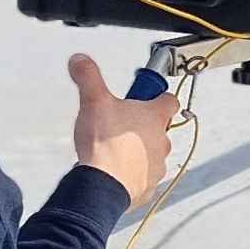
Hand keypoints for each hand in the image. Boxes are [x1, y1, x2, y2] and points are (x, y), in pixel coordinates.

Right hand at [67, 54, 178, 207]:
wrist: (101, 186)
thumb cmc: (103, 145)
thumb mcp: (93, 101)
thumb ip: (88, 76)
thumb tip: (80, 60)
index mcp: (154, 118)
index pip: (169, 100)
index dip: (159, 96)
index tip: (146, 95)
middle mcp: (161, 142)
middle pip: (159, 129)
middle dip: (144, 126)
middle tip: (120, 124)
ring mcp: (156, 166)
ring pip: (152, 154)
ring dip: (138, 151)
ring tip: (115, 149)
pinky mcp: (147, 188)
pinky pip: (143, 177)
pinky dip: (132, 174)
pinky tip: (114, 170)